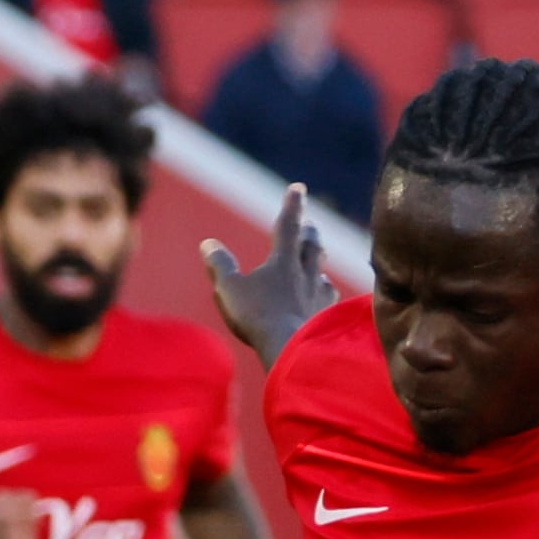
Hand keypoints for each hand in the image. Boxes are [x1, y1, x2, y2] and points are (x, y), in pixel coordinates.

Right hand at [203, 185, 335, 360]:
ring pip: (322, 274)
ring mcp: (319, 297)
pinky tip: (327, 299)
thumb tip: (208, 245)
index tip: (298, 188)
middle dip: (310, 234)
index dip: (292, 206)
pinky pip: (329, 301)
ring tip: (318, 263)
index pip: (288, 226)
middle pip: (311, 248)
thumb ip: (220, 266)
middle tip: (312, 226)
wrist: (294, 350)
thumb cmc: (258, 317)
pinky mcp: (327, 319)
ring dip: (319, 265)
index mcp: (283, 261)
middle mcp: (305, 275)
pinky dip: (326, 295)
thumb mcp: (229, 289)